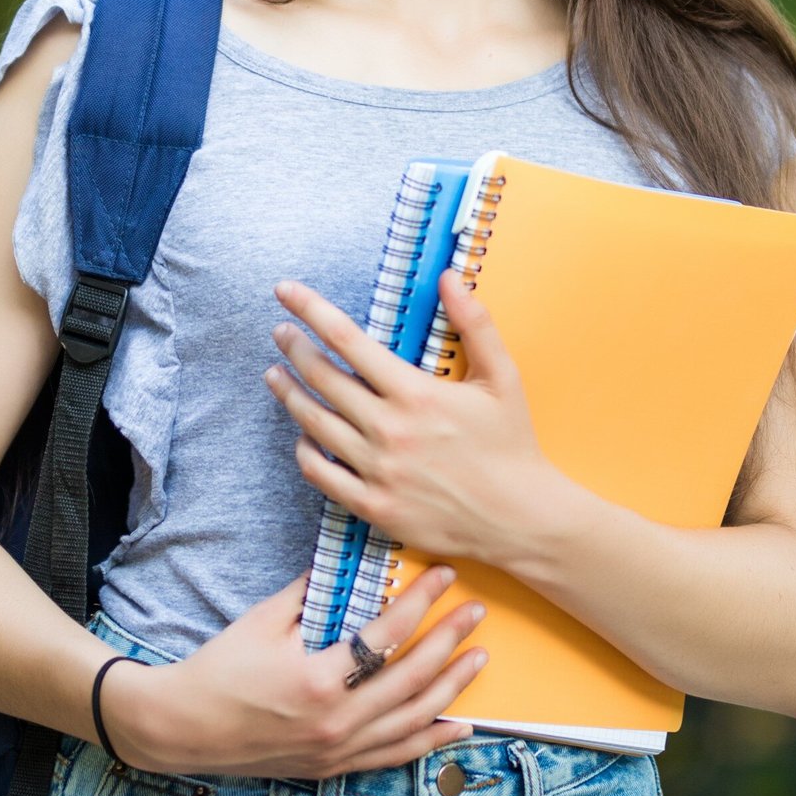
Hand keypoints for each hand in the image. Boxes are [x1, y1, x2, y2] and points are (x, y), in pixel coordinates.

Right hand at [98, 562, 489, 779]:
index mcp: (318, 680)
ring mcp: (338, 749)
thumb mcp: (263, 621)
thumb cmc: (219, 669)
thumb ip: (311, 592)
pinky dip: (431, 740)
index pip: (386, 633)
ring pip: (413, 720)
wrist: (183, 728)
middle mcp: (336, 721)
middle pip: (411, 678)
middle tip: (477, 612)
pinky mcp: (334, 767)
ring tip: (478, 658)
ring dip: (452, 688)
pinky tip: (460, 725)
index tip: (446, 576)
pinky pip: (395, 756)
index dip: (421, 601)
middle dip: (449, 641)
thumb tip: (350, 561)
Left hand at [264, 269, 564, 568]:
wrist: (519, 518)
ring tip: (275, 375)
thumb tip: (449, 277)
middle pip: (322, 379)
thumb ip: (475, 322)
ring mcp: (377, 471)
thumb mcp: (502, 376)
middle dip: (294, 348)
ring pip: (314, 424)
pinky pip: (321, 475)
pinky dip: (304, 451)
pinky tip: (301, 435)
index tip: (286, 292)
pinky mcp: (374, 506)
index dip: (310, 310)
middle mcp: (389, 430)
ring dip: (289, 395)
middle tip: (280, 332)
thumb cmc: (511, 445)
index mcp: (415, 393)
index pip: (347, 340)